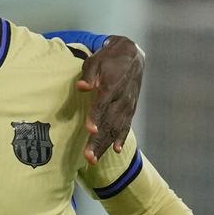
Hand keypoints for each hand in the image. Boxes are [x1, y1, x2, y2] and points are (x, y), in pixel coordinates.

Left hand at [76, 35, 143, 162]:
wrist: (132, 55)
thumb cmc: (109, 59)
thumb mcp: (96, 61)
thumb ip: (89, 75)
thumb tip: (81, 86)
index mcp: (112, 85)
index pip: (102, 104)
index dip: (95, 117)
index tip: (89, 130)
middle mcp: (122, 98)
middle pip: (109, 122)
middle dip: (98, 141)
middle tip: (88, 157)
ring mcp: (128, 105)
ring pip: (116, 128)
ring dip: (106, 145)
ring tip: (94, 159)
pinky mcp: (131, 108)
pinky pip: (126, 125)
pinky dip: (121, 138)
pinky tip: (116, 150)